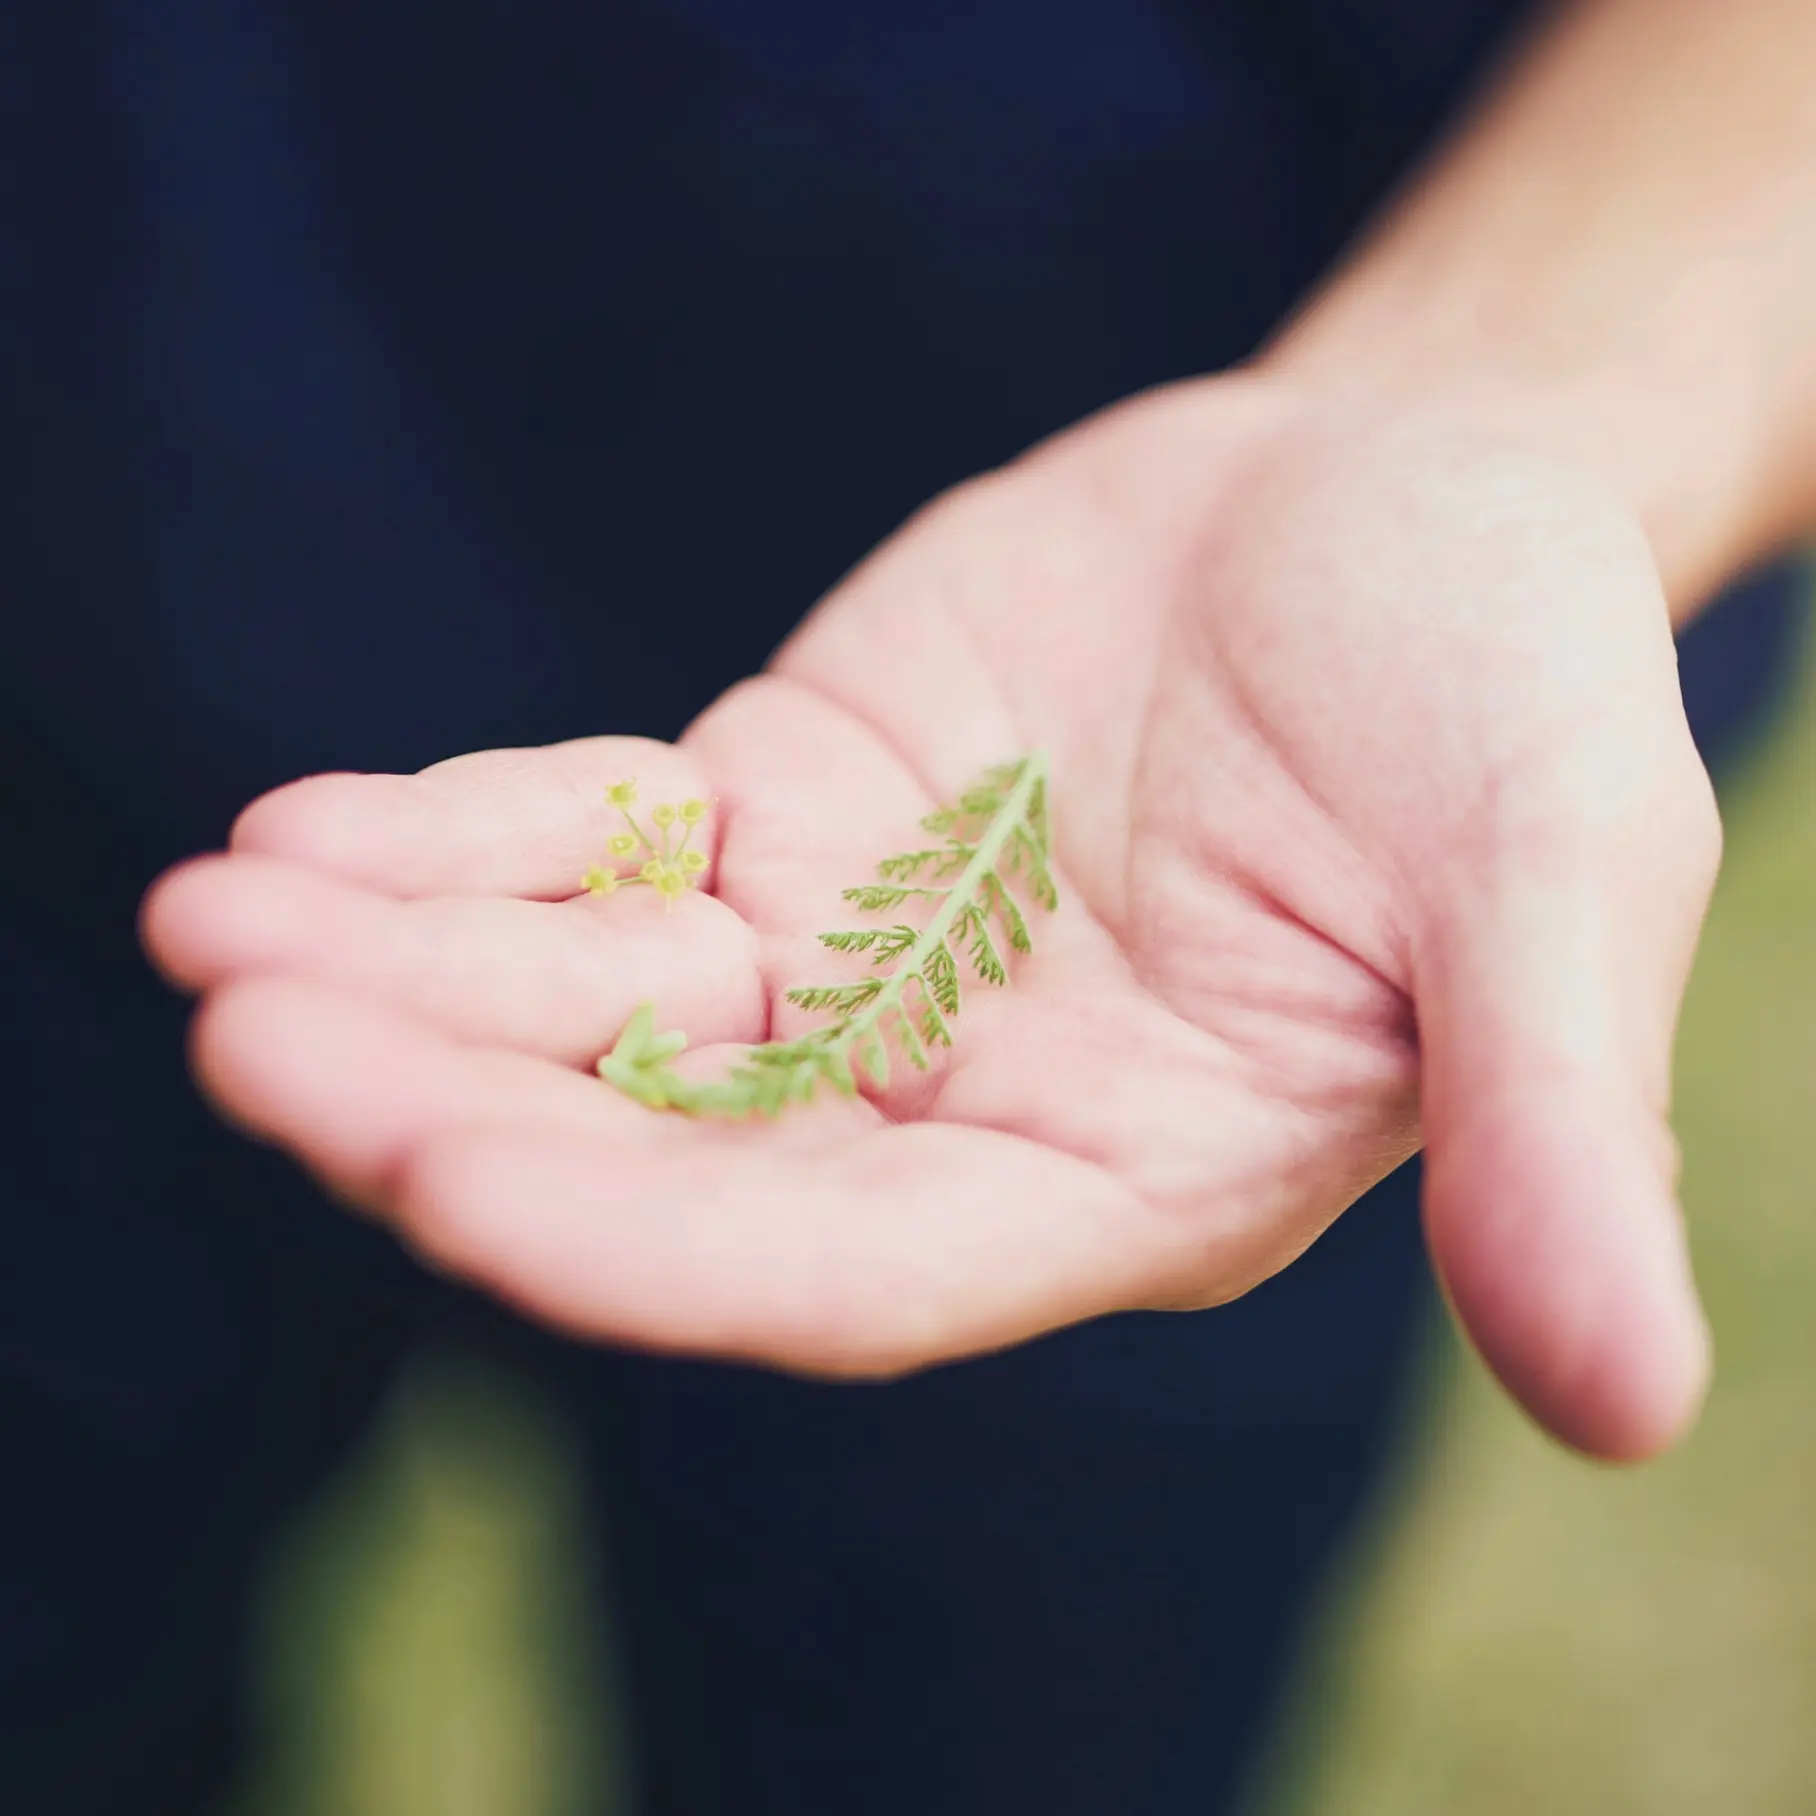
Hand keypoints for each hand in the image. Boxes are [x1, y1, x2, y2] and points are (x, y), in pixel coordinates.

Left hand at [142, 376, 1719, 1458]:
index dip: (663, 1252)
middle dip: (454, 1113)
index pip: (866, 1274)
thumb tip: (1634, 1408)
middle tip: (249, 1036)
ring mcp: (855, 958)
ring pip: (594, 1007)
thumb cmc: (1517, 690)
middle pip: (676, 1154)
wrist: (1412, 501)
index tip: (451, 1189)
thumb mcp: (1565, 882)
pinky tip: (297, 832)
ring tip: (218, 923)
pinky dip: (450, 844)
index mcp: (1130, 1177)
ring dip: (399, 974)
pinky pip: (592, 847)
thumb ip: (1553, 1128)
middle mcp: (962, 1102)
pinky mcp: (785, 811)